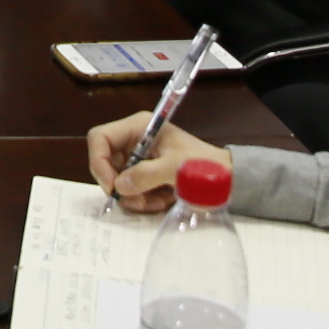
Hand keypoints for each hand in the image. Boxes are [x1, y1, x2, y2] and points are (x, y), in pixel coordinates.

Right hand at [88, 115, 230, 213]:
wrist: (229, 179)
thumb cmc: (205, 166)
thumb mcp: (175, 169)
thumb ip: (146, 175)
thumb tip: (119, 186)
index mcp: (140, 126)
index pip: (100, 138)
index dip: (99, 162)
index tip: (112, 187)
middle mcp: (135, 139)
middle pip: (105, 162)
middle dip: (119, 185)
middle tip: (136, 201)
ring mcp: (140, 157)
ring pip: (117, 180)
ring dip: (133, 196)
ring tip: (156, 202)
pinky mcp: (146, 173)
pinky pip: (131, 189)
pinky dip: (142, 199)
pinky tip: (161, 201)